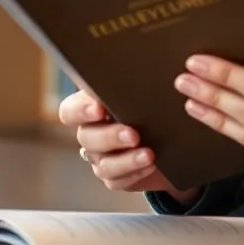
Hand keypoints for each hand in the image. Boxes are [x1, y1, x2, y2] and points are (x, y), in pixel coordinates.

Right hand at [59, 90, 198, 204]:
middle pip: (87, 138)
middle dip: (110, 136)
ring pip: (103, 163)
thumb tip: (146, 65)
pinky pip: (118, 180)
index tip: (99, 108)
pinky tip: (151, 164)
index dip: (81, 110)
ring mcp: (101, 157)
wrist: (172, 135)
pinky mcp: (116, 177)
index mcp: (92, 106)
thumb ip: (136, 79)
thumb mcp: (146, 87)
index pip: (71, 110)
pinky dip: (134, 173)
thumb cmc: (154, 101)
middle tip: (133, 134)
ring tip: (149, 154)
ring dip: (126, 160)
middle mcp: (91, 133)